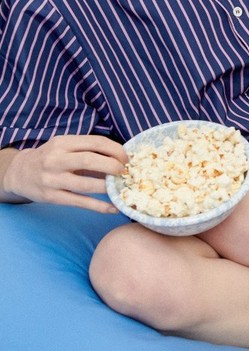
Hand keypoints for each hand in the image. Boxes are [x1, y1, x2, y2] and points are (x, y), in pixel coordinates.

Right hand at [2, 135, 127, 213]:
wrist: (19, 173)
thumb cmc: (51, 158)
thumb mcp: (65, 147)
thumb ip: (88, 150)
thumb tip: (121, 159)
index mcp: (63, 143)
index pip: (96, 142)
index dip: (115, 150)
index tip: (127, 158)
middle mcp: (56, 160)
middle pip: (90, 160)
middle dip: (113, 166)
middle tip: (126, 172)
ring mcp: (52, 179)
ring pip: (86, 184)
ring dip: (108, 187)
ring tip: (122, 188)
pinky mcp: (51, 197)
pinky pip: (80, 202)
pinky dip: (99, 206)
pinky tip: (113, 208)